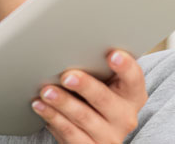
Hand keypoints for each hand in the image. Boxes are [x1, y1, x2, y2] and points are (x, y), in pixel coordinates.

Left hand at [31, 50, 146, 142]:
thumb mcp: (104, 83)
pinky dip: (53, 118)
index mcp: (133, 94)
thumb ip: (96, 67)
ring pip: (84, 117)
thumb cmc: (95, 96)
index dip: (125, 66)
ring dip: (63, 102)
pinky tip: (40, 106)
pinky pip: (70, 133)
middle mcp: (125, 116)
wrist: (94, 132)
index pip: (134, 78)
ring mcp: (109, 135)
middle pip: (105, 99)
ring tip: (46, 91)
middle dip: (85, 86)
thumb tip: (69, 41)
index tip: (113, 54)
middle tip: (67, 76)